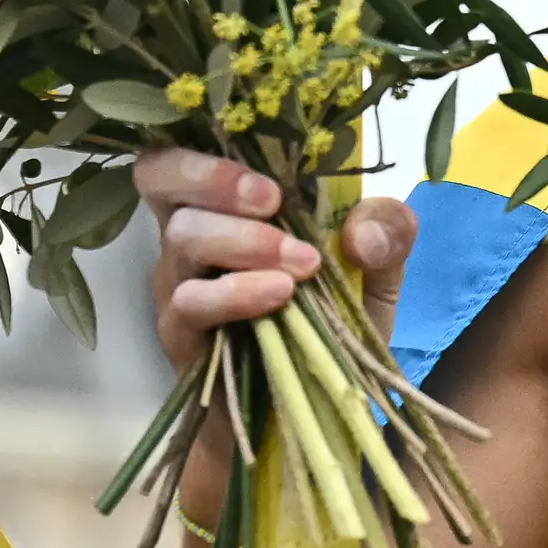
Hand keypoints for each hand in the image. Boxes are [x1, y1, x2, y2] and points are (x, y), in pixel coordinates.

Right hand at [137, 148, 412, 376]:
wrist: (316, 403)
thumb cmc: (331, 318)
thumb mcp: (378, 270)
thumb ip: (388, 231)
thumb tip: (363, 230)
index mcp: (223, 202)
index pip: (181, 148)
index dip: (205, 145)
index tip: (267, 168)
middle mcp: (188, 234)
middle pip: (159, 177)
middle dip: (213, 179)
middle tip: (273, 201)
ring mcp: (178, 284)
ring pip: (181, 238)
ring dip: (244, 241)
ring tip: (302, 263)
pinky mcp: (180, 335)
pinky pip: (191, 303)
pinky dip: (237, 294)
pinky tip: (280, 295)